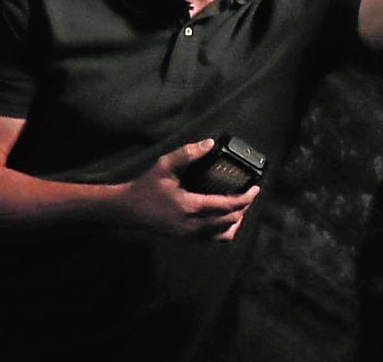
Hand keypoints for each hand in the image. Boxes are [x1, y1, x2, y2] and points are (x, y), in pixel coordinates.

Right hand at [115, 139, 258, 241]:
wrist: (127, 210)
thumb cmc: (146, 187)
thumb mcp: (164, 165)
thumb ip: (187, 153)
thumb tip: (210, 143)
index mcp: (190, 207)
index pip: (227, 207)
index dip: (246, 198)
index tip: (256, 188)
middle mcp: (192, 226)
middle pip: (230, 222)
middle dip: (244, 208)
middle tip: (249, 194)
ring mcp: (189, 235)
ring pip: (223, 235)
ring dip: (235, 221)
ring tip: (239, 206)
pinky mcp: (185, 239)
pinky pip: (212, 239)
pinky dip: (224, 229)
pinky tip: (224, 216)